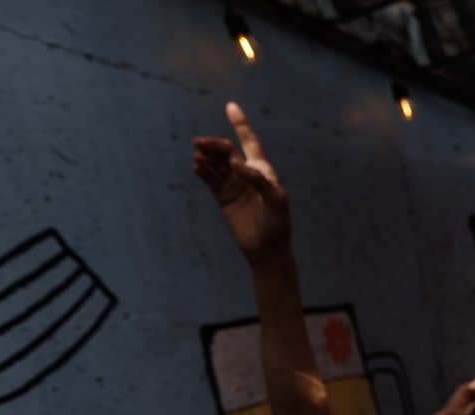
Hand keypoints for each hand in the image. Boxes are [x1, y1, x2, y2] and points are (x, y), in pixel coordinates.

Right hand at [191, 102, 290, 264]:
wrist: (266, 249)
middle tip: (200, 144)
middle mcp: (246, 173)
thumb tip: (235, 163)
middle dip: (214, 144)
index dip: (240, 124)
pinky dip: (202, 171)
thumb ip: (258, 180)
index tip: (231, 106)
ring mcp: (233, 185)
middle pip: (226, 150)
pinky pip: (209, 178)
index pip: (250, 142)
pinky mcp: (222, 197)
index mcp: (262, 170)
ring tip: (198, 157)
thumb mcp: (275, 201)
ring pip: (215, 163)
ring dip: (206, 156)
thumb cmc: (277, 223)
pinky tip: (197, 168)